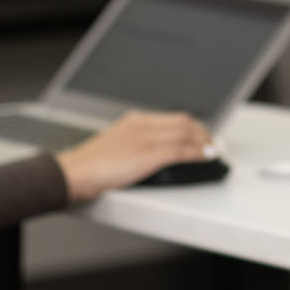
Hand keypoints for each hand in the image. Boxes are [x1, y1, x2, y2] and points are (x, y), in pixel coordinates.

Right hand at [54, 110, 214, 201]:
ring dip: (204, 141)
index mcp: (134, 121)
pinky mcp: (149, 154)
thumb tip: (152, 153)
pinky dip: (197, 152)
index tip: (200, 133)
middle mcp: (142, 124)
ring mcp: (146, 138)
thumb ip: (134, 143)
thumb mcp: (116, 145)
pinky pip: (181, 149)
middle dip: (202, 132)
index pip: (172, 118)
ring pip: (185, 133)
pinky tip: (205, 156)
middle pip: (182, 122)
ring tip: (213, 150)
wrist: (76, 172)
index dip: (192, 126)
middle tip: (212, 142)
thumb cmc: (90, 165)